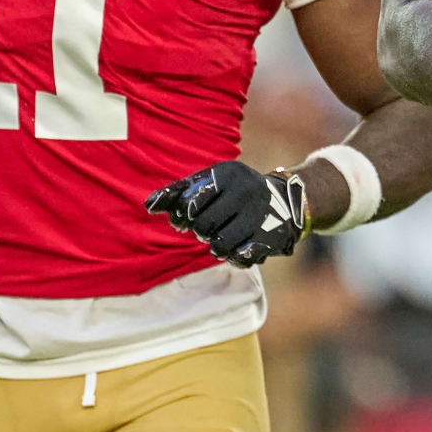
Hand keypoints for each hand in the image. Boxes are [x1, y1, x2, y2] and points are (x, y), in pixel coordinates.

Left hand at [146, 161, 306, 267]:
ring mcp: (260, 214)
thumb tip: (148, 206)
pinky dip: (235, 257)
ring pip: (221, 245)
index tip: (183, 219)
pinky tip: (237, 248)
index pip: (190, 203)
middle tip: (205, 228)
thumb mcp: (207, 183)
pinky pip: (242, 258)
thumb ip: (176, 192)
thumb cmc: (231, 192)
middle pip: (204, 226)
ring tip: (219, 239)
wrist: (282, 198)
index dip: (181, 216)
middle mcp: (246, 190)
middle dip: (199, 231)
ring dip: (215, 247)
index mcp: (227, 173)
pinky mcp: (271, 236)